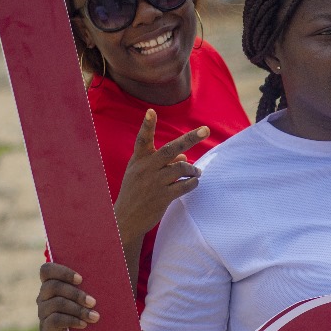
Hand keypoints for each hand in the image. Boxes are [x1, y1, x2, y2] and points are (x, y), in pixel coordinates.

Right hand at [36, 262, 98, 330]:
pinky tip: (84, 324)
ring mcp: (43, 311)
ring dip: (78, 309)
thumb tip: (108, 276)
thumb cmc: (84, 309)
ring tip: (94, 316)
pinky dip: (72, 321)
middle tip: (93, 302)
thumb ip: (90, 285)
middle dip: (75, 293)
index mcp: (52, 283)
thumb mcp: (86, 296)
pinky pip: (55, 320)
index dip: (62, 272)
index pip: (47, 270)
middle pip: (53, 286)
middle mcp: (44, 295)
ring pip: (57, 303)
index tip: (81, 279)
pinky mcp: (46, 326)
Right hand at [114, 108, 209, 243]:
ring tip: (196, 172)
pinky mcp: (163, 197)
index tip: (151, 111)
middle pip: (171, 149)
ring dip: (193, 169)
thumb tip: (184, 157)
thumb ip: (161, 163)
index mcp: (138, 160)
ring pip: (182, 168)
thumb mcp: (142, 173)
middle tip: (205, 129)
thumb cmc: (135, 192)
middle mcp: (146, 169)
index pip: (142, 139)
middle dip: (190, 138)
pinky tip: (194, 182)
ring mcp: (154, 183)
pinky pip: (184, 186)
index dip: (147, 125)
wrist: (126, 219)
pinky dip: (193, 183)